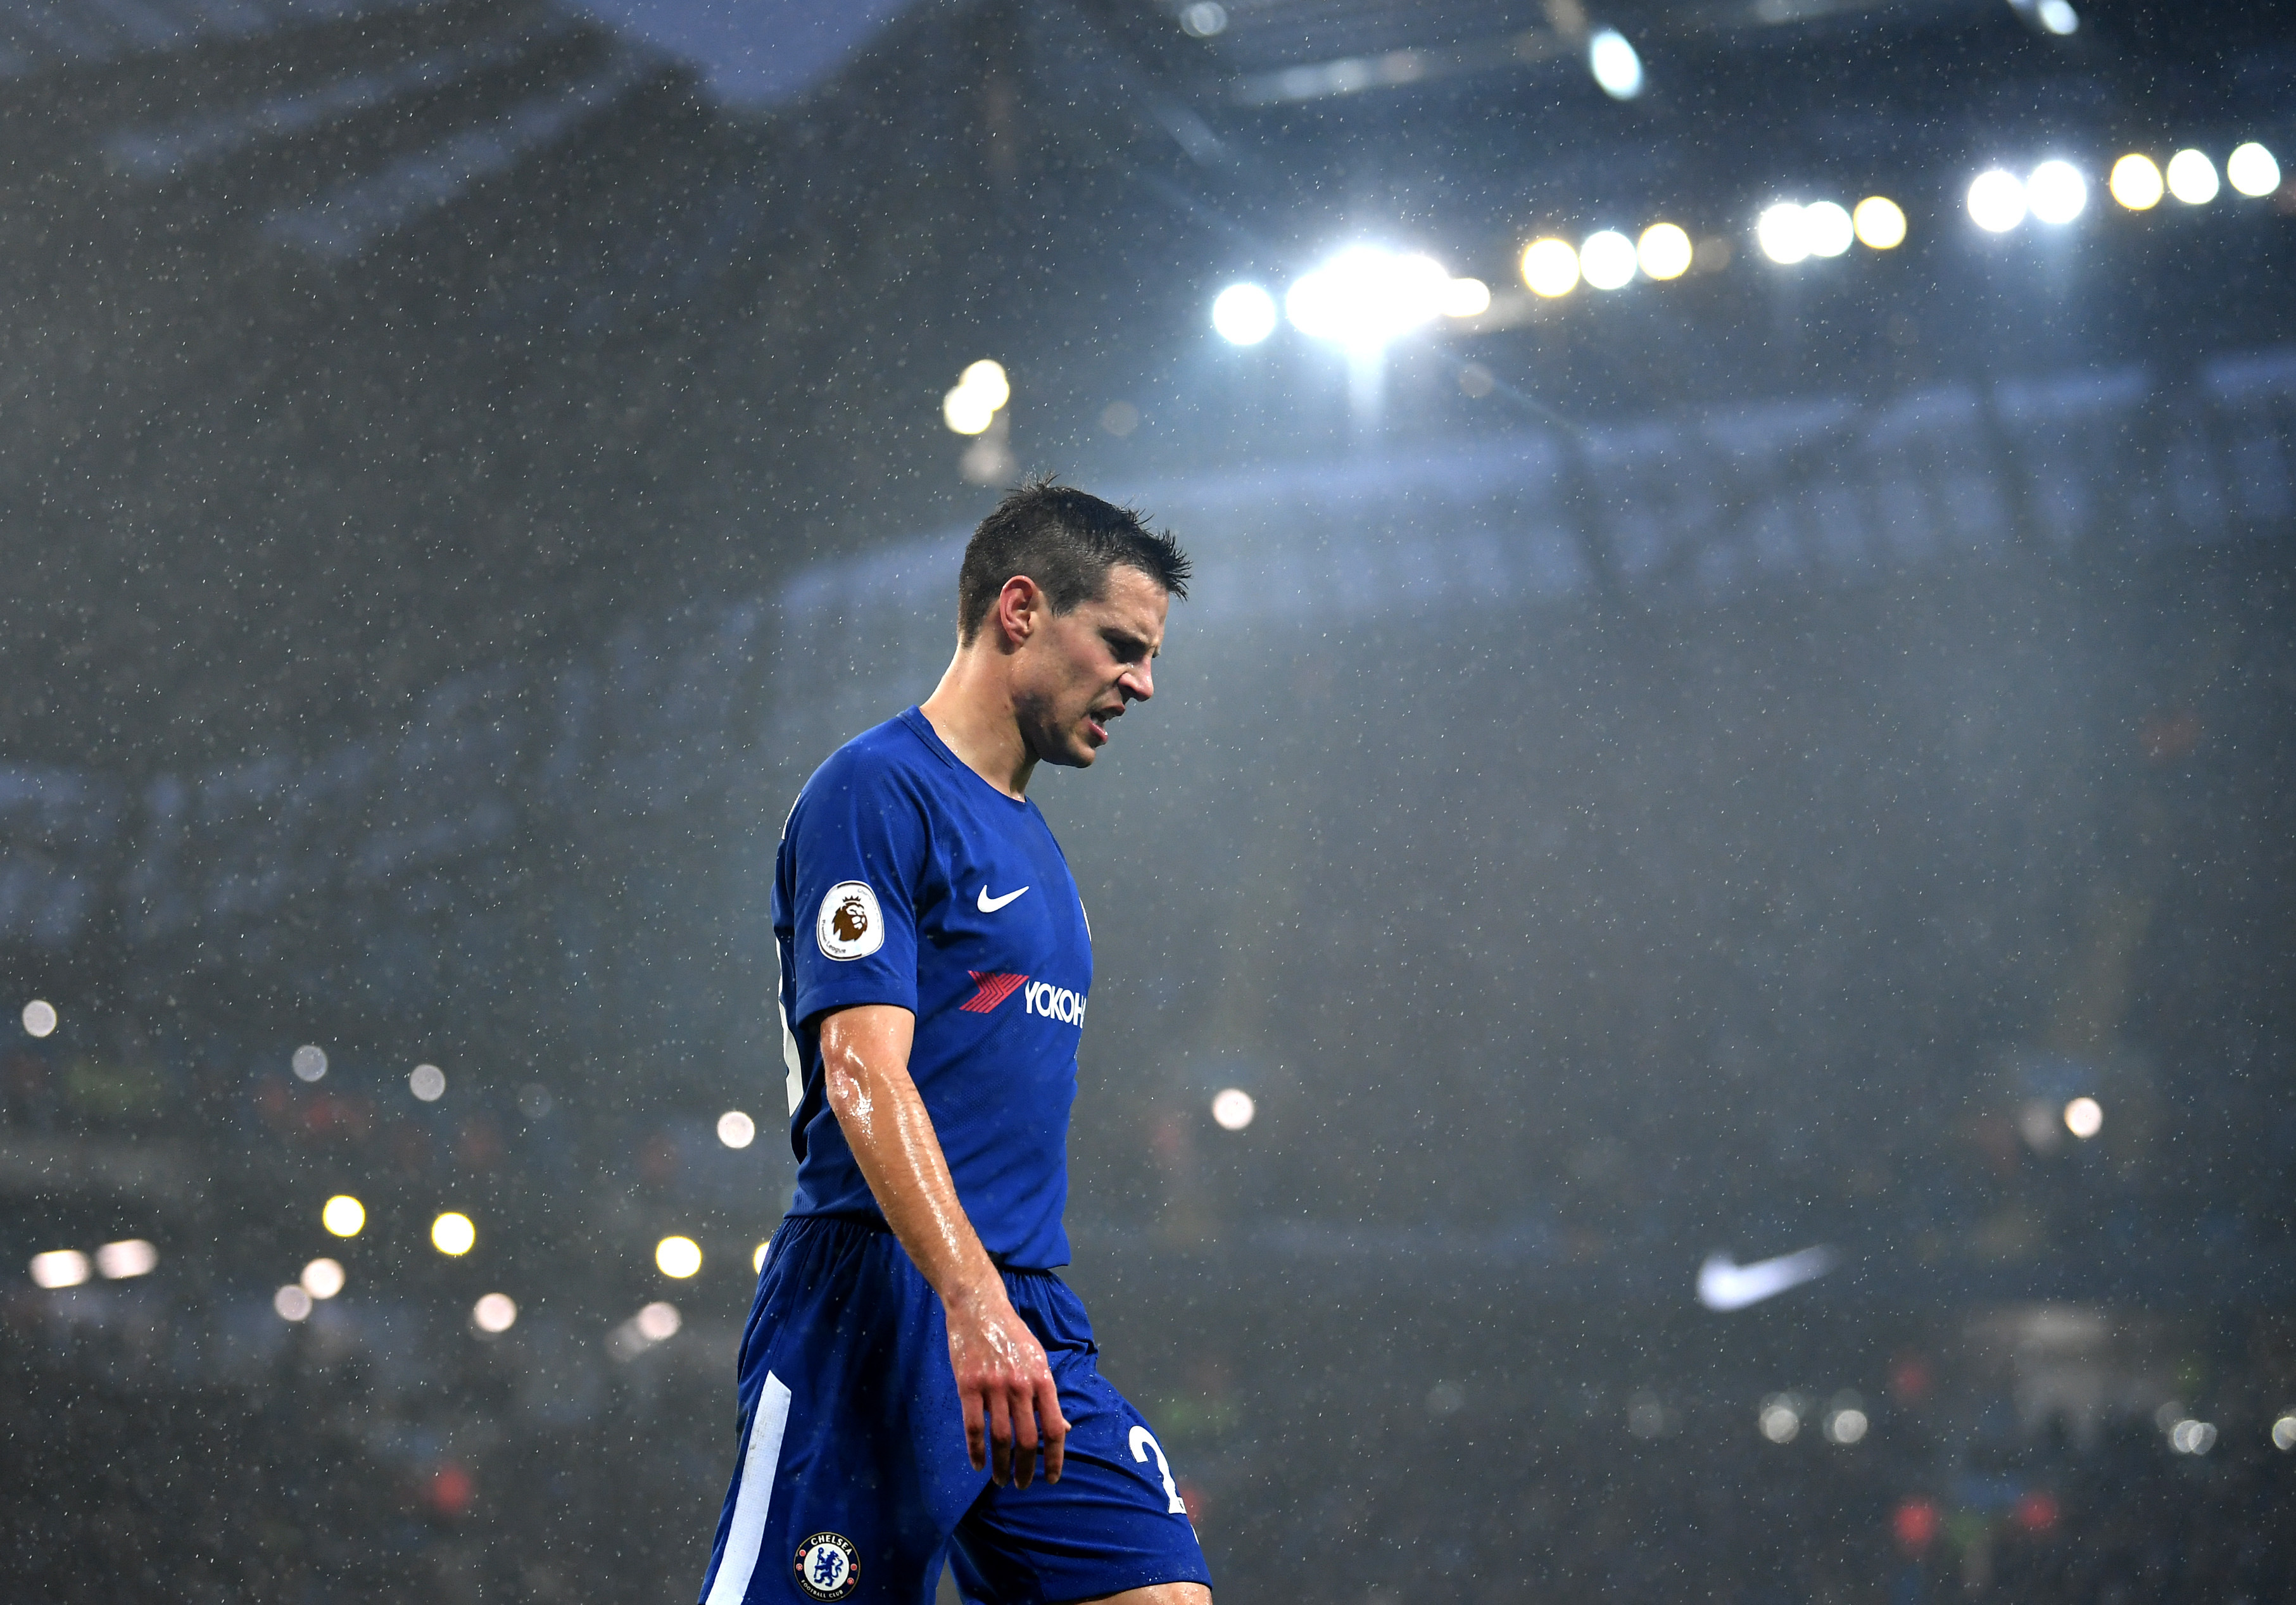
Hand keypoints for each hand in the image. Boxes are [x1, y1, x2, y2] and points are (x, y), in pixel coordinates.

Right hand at [943, 1282, 1067, 1486]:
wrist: (979, 1308)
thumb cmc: (1012, 1335)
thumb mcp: (1038, 1360)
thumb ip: (1048, 1395)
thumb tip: (1063, 1428)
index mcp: (1042, 1379)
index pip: (1054, 1427)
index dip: (1055, 1458)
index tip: (1052, 1478)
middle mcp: (1020, 1385)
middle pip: (1027, 1439)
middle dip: (1026, 1468)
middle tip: (1022, 1485)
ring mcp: (993, 1385)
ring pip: (1000, 1438)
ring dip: (1002, 1465)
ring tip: (1001, 1480)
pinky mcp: (968, 1385)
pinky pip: (973, 1426)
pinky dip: (976, 1451)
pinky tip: (978, 1465)